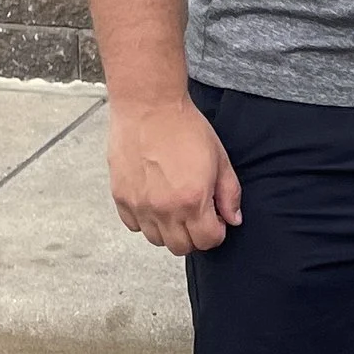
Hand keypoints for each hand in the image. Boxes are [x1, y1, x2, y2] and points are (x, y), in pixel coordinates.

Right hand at [107, 96, 242, 254]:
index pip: (208, 241)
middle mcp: (164, 209)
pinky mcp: (121, 197)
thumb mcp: (219, 158)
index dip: (216, 232)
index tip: (215, 218)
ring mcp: (140, 205)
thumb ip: (229, 193)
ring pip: (156, 240)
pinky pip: (134, 225)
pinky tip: (154, 199)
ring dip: (169, 229)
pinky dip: (145, 220)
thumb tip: (233, 219)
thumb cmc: (185, 128)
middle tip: (196, 213)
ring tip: (174, 206)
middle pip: (181, 247)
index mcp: (192, 200)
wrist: (149, 106)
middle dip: (194, 235)